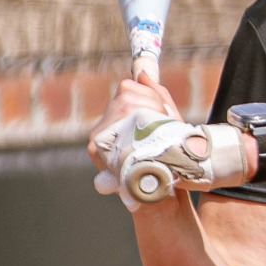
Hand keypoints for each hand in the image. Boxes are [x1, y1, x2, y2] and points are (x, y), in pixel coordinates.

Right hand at [86, 77, 254, 205]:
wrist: (165, 192)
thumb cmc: (168, 159)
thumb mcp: (168, 122)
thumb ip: (156, 95)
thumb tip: (142, 73)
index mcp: (119, 118)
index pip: (128, 87)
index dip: (150, 95)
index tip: (164, 113)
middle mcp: (104, 125)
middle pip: (126, 93)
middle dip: (152, 104)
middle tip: (164, 127)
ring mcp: (99, 137)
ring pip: (124, 104)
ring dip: (150, 115)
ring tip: (159, 137)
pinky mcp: (97, 148)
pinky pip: (118, 122)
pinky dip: (139, 128)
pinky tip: (148, 143)